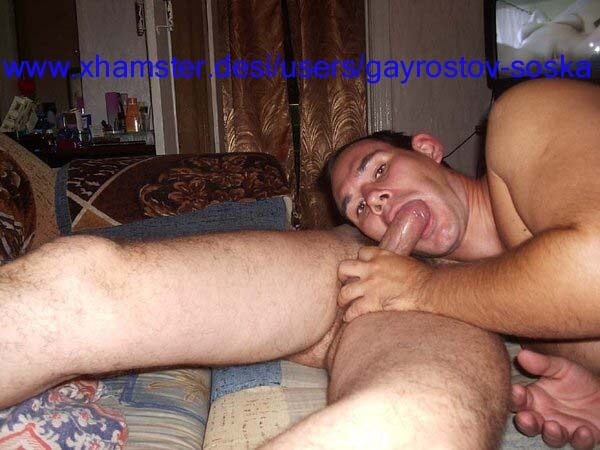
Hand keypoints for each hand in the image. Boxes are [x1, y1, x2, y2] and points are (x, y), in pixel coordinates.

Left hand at [337, 200, 431, 321]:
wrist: (429, 289)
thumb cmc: (422, 276)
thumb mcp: (404, 260)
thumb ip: (391, 261)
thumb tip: (389, 267)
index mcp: (381, 255)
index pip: (361, 252)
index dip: (360, 261)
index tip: (361, 269)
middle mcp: (372, 268)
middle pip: (344, 267)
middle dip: (342, 276)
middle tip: (344, 282)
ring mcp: (370, 285)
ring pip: (345, 291)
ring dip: (343, 298)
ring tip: (344, 303)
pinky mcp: (372, 302)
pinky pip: (354, 309)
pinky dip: (349, 315)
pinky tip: (349, 318)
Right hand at [511, 350, 599, 449]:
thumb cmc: (576, 379)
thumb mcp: (560, 367)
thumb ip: (542, 364)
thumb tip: (522, 354)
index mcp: (533, 398)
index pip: (517, 400)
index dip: (514, 397)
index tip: (517, 390)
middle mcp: (543, 416)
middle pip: (528, 424)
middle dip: (526, 423)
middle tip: (526, 417)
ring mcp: (562, 429)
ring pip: (551, 438)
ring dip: (551, 434)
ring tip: (553, 426)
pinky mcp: (582, 437)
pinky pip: (579, 444)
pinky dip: (580, 440)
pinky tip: (583, 430)